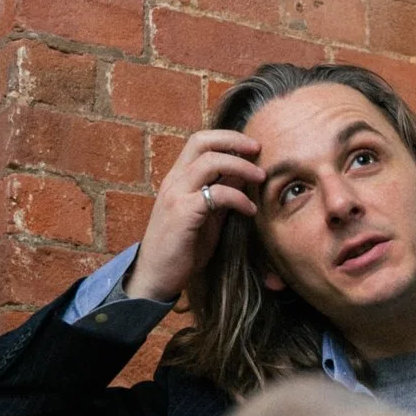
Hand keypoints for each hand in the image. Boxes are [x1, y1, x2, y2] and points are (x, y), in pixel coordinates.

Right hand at [124, 129, 263, 301]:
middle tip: (258, 149)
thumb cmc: (182, 249)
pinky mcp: (182, 214)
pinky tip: (249, 210)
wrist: (156, 277)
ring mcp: (176, 195)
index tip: (251, 147)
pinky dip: (238, 198)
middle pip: (202, 142)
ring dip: (241, 167)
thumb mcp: (206, 216)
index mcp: (178, 179)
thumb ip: (221, 195)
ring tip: (260, 178)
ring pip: (210, 162)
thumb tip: (243, 177)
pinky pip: (216, 194)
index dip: (227, 138)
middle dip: (234, 141)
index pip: (199, 142)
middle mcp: (174, 181)